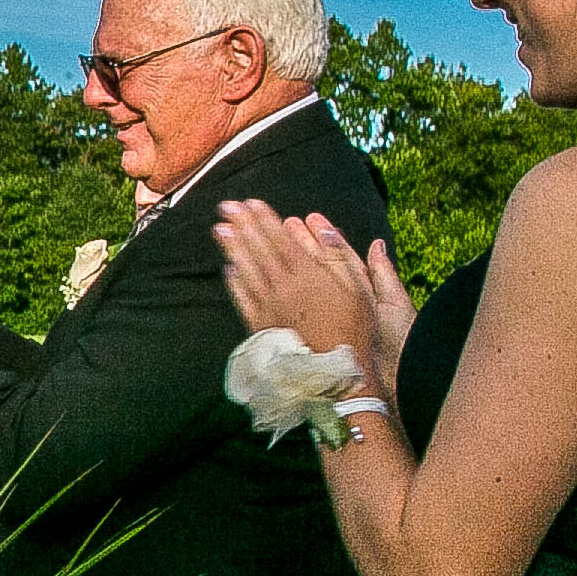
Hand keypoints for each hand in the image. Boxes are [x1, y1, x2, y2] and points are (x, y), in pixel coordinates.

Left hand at [218, 202, 406, 378]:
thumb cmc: (352, 329)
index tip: (251, 203)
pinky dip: (234, 282)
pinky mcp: (260, 326)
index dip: (265, 220)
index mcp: (308, 275)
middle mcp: (283, 287)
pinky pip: (243, 300)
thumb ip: (338, 257)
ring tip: (219, 228)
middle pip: (260, 250)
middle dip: (243, 225)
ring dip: (232, 248)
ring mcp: (268, 307)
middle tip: (226, 206)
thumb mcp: (357, 289)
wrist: (332, 372)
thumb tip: (323, 230)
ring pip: (247, 271)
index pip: (281, 239)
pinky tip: (228, 269)